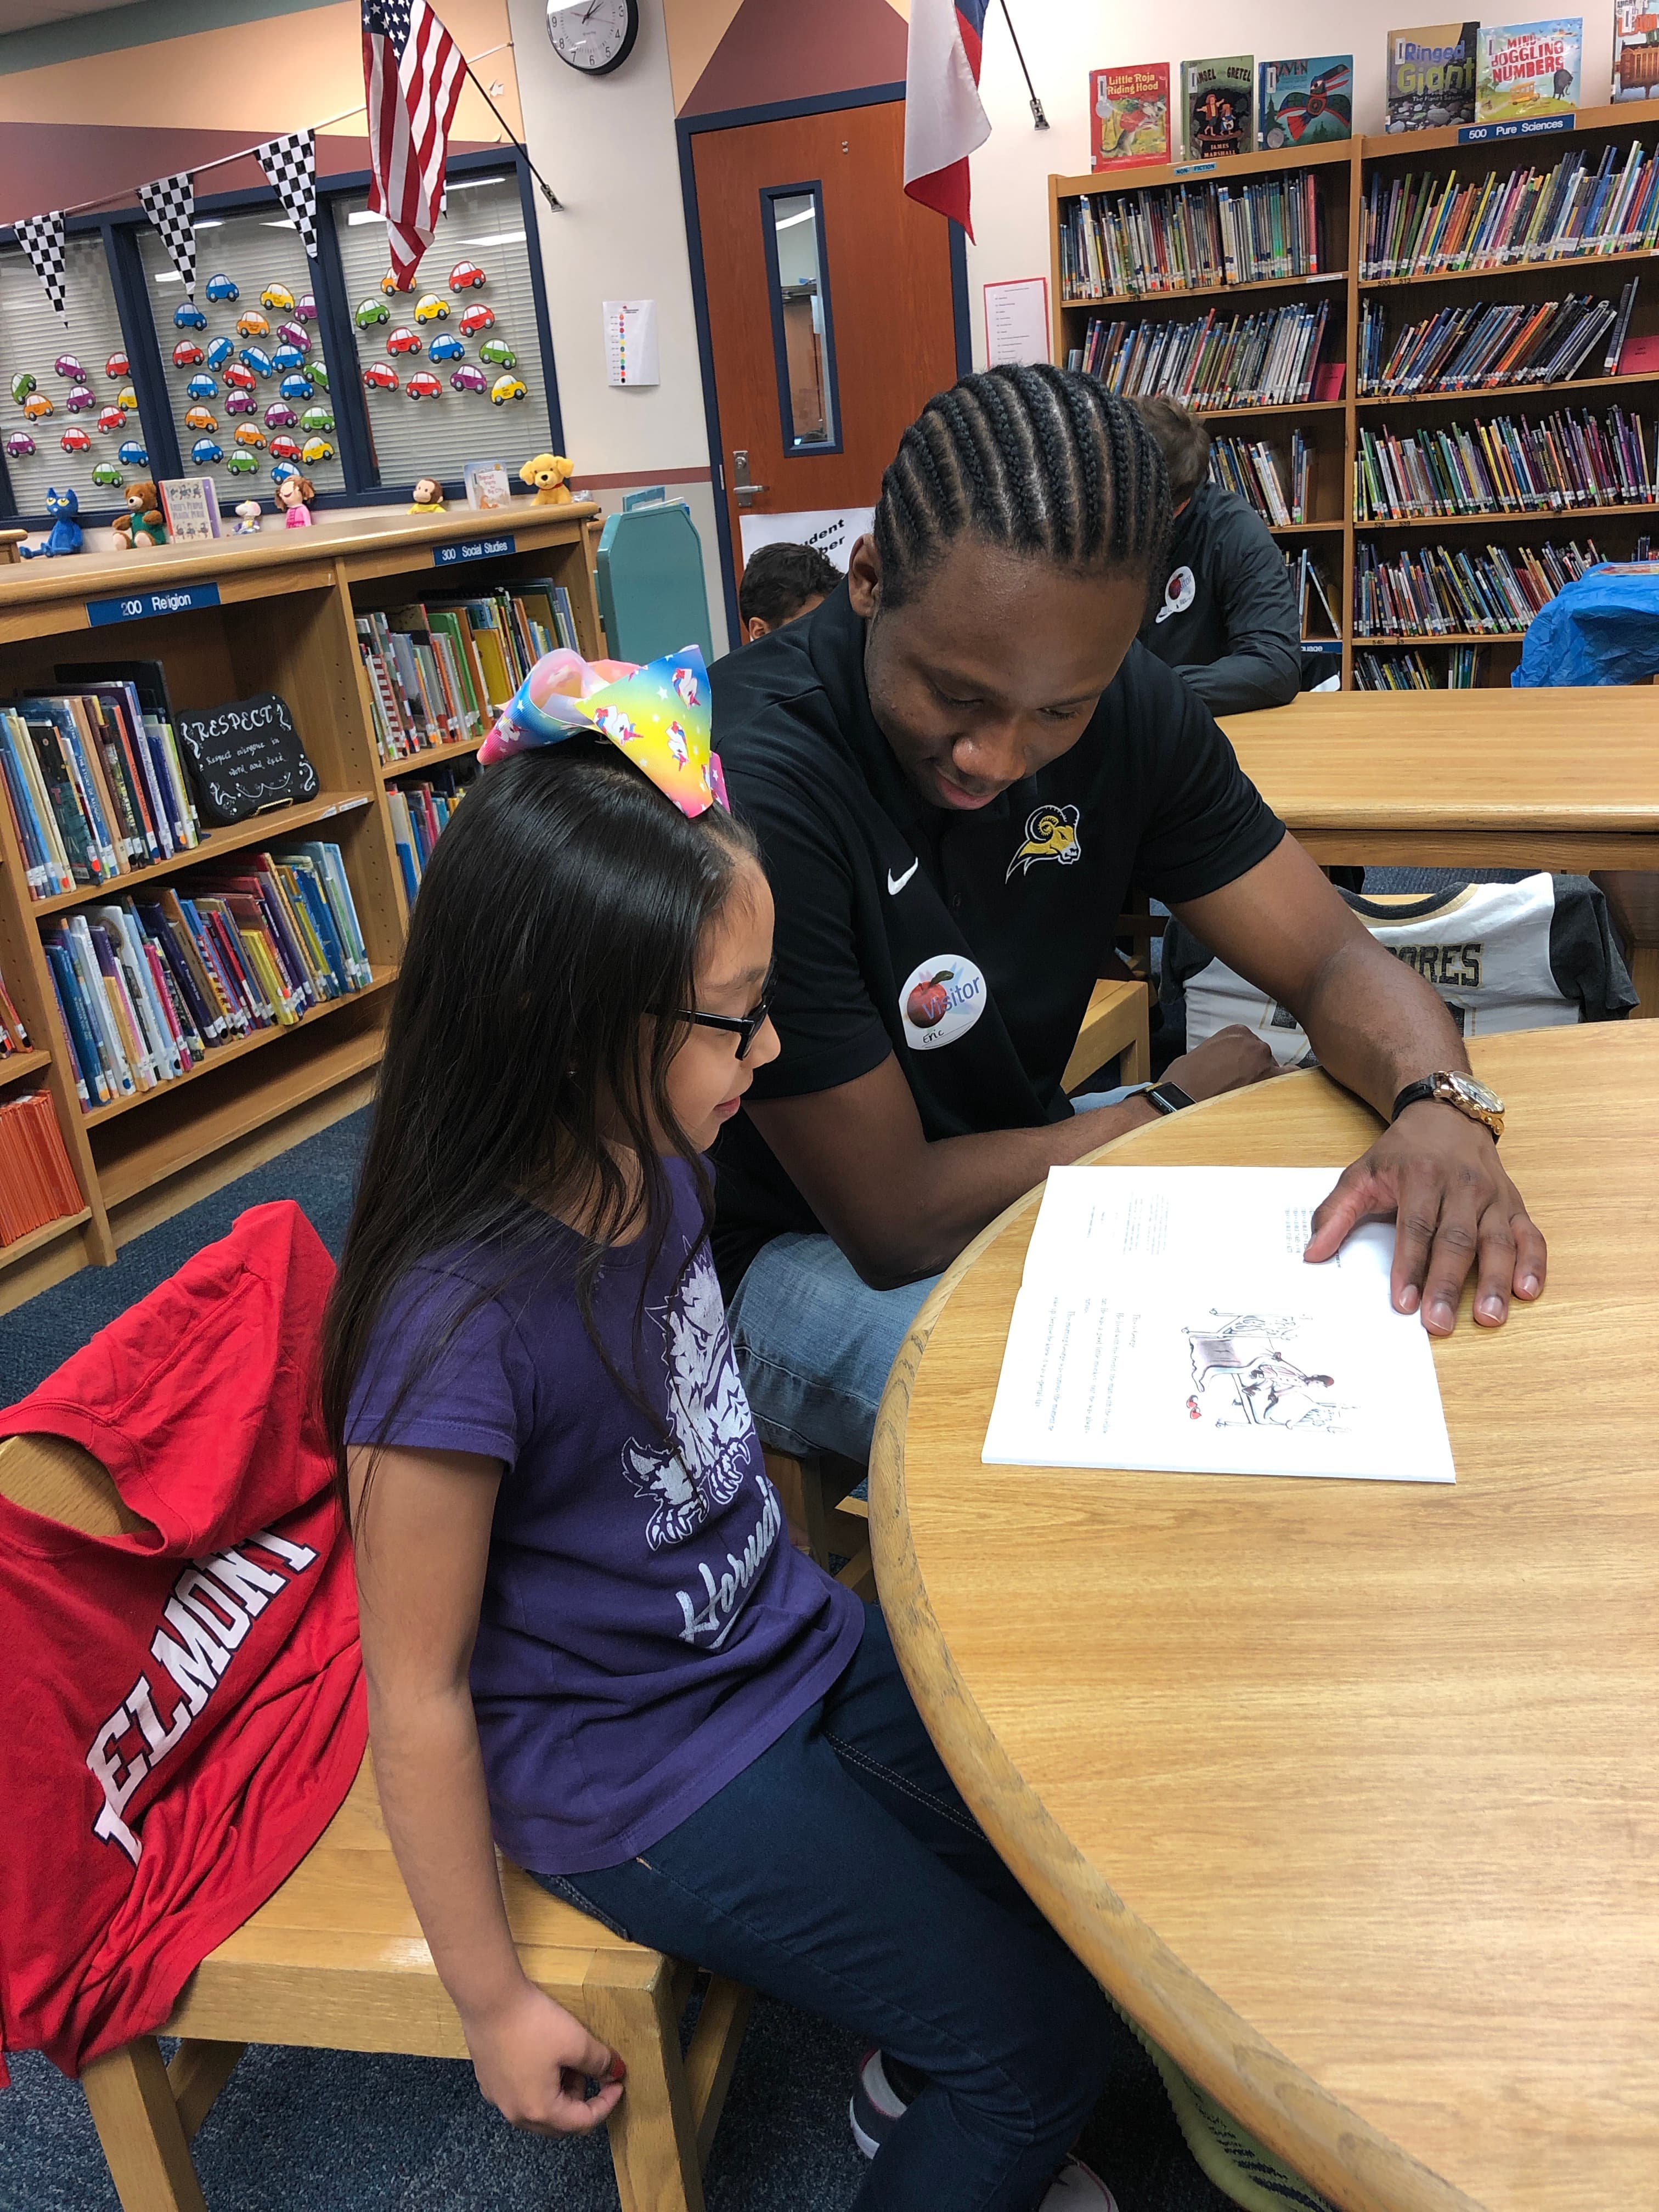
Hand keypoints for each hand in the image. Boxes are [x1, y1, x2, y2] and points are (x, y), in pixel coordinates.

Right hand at [461, 1978, 625, 2134]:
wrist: (488, 1999)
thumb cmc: (533, 2023)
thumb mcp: (576, 2041)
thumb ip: (600, 2062)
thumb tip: (616, 2072)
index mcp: (540, 2111)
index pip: (583, 2121)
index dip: (606, 2103)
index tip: (618, 2083)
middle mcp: (515, 2113)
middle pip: (558, 2122)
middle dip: (580, 2099)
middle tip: (589, 2069)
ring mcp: (497, 2099)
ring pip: (538, 2108)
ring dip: (559, 2091)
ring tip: (565, 2058)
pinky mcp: (488, 2081)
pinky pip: (519, 2094)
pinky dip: (538, 2084)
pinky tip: (541, 2055)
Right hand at [1162, 1024, 1280, 1101]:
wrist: (1181, 1099)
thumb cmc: (1183, 1081)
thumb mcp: (1196, 1055)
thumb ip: (1215, 1053)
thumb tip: (1217, 1064)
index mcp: (1234, 1032)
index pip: (1249, 1042)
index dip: (1244, 1059)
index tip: (1238, 1068)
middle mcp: (1252, 1043)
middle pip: (1263, 1056)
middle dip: (1254, 1070)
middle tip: (1240, 1084)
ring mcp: (1264, 1061)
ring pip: (1275, 1069)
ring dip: (1266, 1080)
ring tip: (1250, 1095)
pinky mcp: (1271, 1081)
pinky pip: (1291, 1079)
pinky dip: (1289, 1085)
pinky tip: (1280, 1094)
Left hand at [1305, 1101, 1546, 1333]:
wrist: (1445, 1114)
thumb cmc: (1402, 1152)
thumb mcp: (1361, 1173)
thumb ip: (1335, 1213)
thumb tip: (1312, 1254)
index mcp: (1421, 1177)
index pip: (1415, 1227)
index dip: (1409, 1266)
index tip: (1403, 1302)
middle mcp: (1461, 1185)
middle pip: (1456, 1240)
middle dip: (1447, 1284)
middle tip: (1439, 1322)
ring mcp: (1492, 1196)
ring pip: (1496, 1241)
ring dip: (1494, 1281)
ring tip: (1489, 1317)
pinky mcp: (1514, 1204)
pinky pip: (1529, 1234)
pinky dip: (1533, 1263)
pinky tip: (1528, 1291)